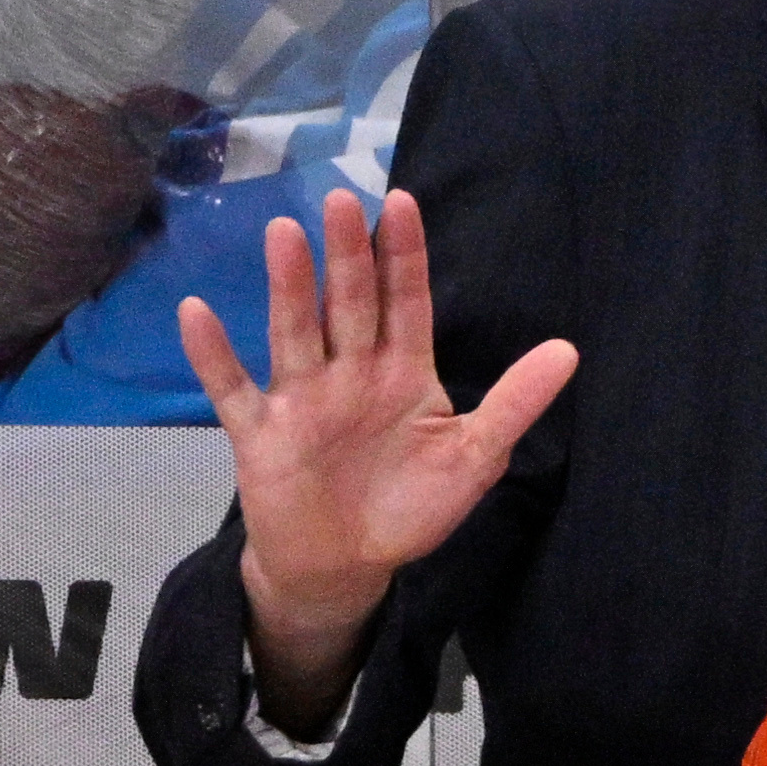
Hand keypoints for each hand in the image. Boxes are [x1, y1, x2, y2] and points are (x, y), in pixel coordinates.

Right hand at [175, 187, 577, 734]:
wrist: (347, 567)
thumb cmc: (410, 506)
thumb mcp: (473, 457)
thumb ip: (515, 402)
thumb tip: (569, 350)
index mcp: (402, 372)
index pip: (406, 301)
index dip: (404, 255)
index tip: (402, 201)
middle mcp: (350, 373)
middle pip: (348, 304)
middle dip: (347, 254)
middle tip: (342, 199)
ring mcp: (302, 399)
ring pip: (294, 332)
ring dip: (288, 285)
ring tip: (284, 233)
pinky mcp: (260, 434)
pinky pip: (232, 389)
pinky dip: (213, 355)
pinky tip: (197, 311)